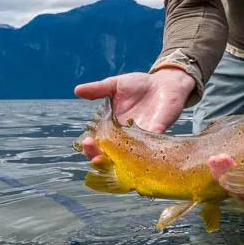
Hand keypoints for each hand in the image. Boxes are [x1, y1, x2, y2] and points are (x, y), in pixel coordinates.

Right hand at [74, 68, 194, 163]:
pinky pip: (150, 149)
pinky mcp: (157, 135)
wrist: (166, 82)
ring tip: (110, 159)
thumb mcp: (116, 85)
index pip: (97, 144)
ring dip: (119, 162)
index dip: (90, 147)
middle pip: (108, 157)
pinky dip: (143, 153)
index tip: (86, 142)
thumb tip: (77, 90)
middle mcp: (125, 138)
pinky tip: (137, 152)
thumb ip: (98, 89)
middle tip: (95, 155)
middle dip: (99, 158)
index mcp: (112, 128)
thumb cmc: (140, 85)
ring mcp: (141, 139)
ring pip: (127, 159)